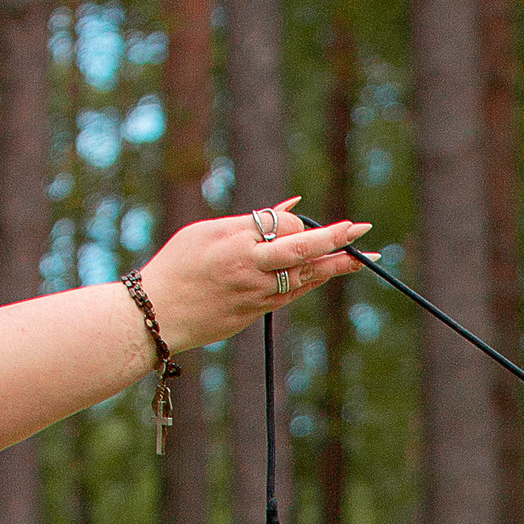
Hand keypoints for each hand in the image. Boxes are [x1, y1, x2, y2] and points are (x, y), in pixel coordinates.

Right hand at [139, 202, 371, 354]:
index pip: (282, 228)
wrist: (158, 315)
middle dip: (333, 240)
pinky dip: (312, 280)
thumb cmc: (178, 266)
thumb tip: (291, 208)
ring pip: (303, 278)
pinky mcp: (255, 314)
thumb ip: (250, 222)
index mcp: (237, 246)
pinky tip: (330, 271)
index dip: (298, 223)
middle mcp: (251, 272)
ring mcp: (256, 297)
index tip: (306, 219)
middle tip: (362, 229)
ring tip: (365, 256)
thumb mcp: (206, 232)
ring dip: (334, 266)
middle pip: (301, 252)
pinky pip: (291, 293)